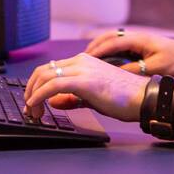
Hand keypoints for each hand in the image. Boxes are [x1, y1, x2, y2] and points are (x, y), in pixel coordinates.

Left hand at [23, 53, 147, 122]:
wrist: (143, 98)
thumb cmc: (124, 98)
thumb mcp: (92, 97)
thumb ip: (72, 98)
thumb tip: (54, 101)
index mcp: (84, 61)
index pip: (51, 68)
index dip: (37, 85)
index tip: (33, 101)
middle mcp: (81, 61)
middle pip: (43, 70)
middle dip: (30, 89)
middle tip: (29, 108)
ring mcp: (82, 69)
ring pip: (45, 76)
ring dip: (32, 95)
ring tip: (33, 111)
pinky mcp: (84, 81)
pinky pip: (53, 85)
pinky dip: (39, 96)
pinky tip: (36, 106)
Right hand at [84, 28, 173, 76]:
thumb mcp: (155, 68)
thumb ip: (135, 70)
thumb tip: (116, 73)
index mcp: (138, 39)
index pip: (113, 42)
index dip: (99, 50)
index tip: (87, 58)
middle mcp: (135, 36)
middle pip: (109, 36)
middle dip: (95, 46)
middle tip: (82, 57)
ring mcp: (136, 39)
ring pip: (112, 38)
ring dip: (99, 46)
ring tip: (88, 57)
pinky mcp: (138, 44)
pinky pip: (118, 43)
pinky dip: (107, 48)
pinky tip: (102, 58)